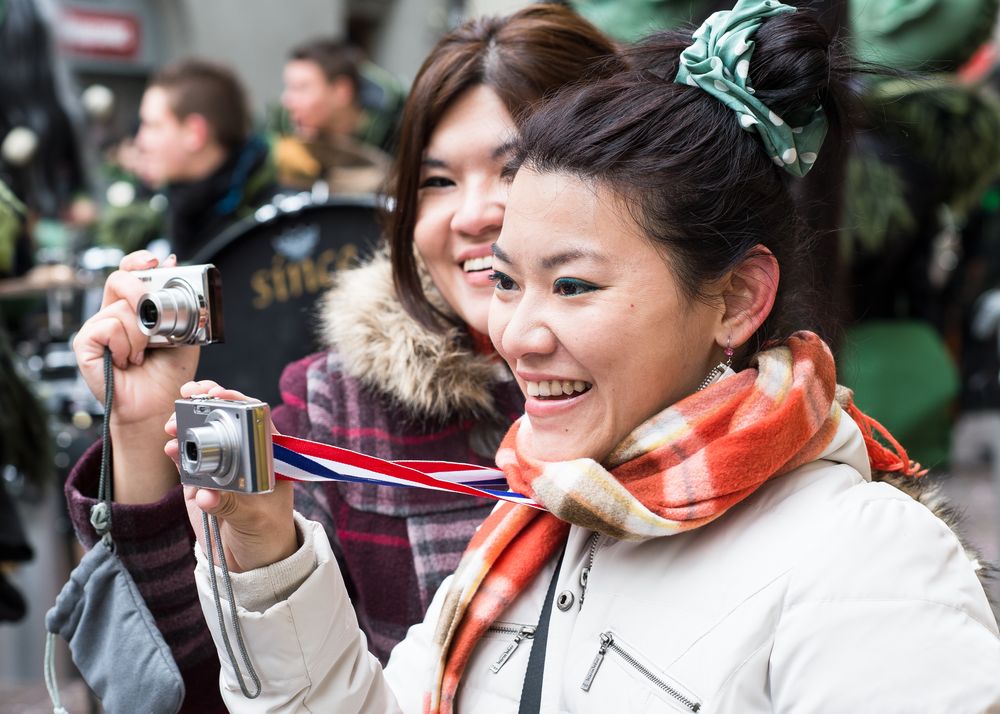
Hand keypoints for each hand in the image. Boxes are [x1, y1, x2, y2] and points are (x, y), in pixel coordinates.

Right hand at [72, 250, 198, 428]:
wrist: (158, 403)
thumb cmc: (168, 372)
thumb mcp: (184, 332)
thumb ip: (179, 302)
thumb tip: (173, 262)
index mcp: (134, 307)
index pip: (129, 272)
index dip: (138, 261)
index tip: (154, 262)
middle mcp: (113, 313)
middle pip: (120, 280)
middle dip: (141, 293)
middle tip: (154, 320)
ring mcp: (97, 328)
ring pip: (121, 311)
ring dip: (141, 336)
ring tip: (142, 355)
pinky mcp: (84, 343)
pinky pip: (108, 328)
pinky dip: (124, 345)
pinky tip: (126, 360)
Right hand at [168, 381, 297, 572]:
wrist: (252, 562)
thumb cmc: (269, 535)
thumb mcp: (256, 520)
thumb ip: (232, 506)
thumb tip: (206, 496)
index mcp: (268, 455)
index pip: (255, 417)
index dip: (237, 401)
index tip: (219, 394)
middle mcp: (243, 455)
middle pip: (224, 419)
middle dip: (205, 404)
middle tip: (189, 396)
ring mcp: (220, 467)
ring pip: (201, 436)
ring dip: (185, 426)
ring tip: (173, 427)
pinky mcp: (199, 483)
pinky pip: (186, 461)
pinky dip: (177, 452)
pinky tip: (170, 448)